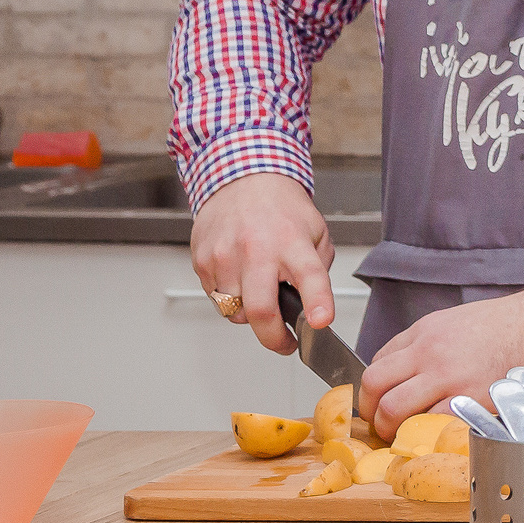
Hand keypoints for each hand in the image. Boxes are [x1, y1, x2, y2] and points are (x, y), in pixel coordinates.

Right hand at [188, 171, 335, 357]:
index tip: (321, 322)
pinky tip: (240, 277)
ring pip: (235, 312)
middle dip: (274, 338)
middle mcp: (256, 250)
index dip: (317, 303)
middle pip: (260, 310)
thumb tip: (312, 305)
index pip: (310, 276)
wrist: (243, 179)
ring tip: (261, 290)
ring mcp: (225, 257)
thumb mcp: (316, 231)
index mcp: (292, 242)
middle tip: (285, 343)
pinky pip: (216, 299)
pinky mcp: (202, 261)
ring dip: (250, 313)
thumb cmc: (282, 208)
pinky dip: (231, 298)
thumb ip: (317, 268)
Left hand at [360, 290, 523, 441]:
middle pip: (374, 386)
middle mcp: (429, 352)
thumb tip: (406, 373)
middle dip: (371, 412)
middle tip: (381, 424)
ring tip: (404, 436)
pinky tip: (435, 436)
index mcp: (425, 332)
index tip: (379, 402)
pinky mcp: (470, 398)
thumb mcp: (455, 321)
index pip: (376, 363)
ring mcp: (448, 377)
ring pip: (394, 409)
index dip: (372, 390)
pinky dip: (427, 435)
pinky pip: (430, 424)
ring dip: (392, 429)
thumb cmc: (507, 324)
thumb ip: (426, 343)